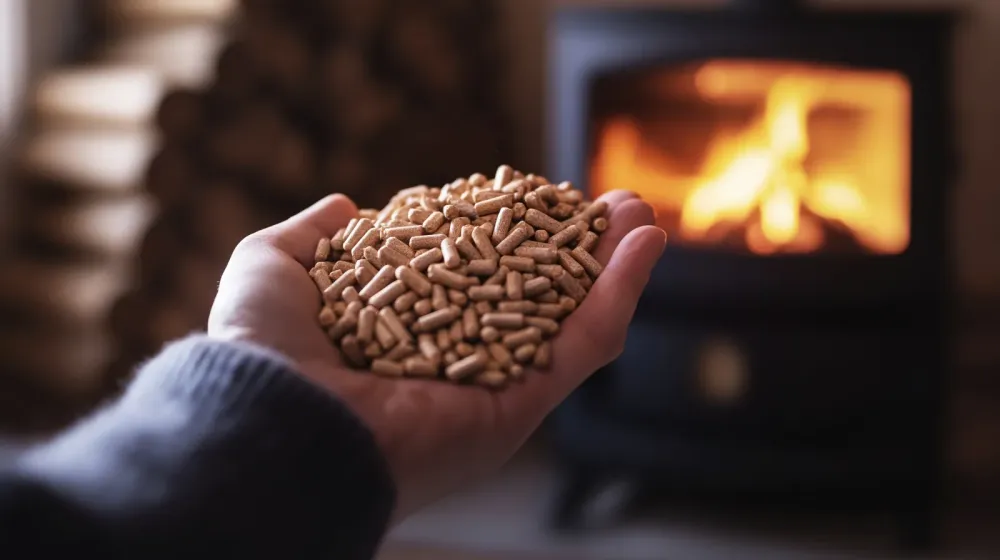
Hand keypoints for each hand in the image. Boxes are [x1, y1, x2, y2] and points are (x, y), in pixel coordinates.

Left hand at [208, 191, 664, 519]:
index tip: (533, 197)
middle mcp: (455, 362)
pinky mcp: (521, 406)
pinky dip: (620, 293)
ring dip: (612, 265)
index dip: (509, 236)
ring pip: (571, 318)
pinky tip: (644, 243)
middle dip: (575, 248)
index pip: (473, 278)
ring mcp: (494, 386)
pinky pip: (584, 346)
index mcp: (405, 334)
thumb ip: (311, 237)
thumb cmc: (261, 348)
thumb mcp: (272, 268)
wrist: (273, 414)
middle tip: (608, 205)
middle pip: (533, 297)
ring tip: (640, 213)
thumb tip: (344, 208)